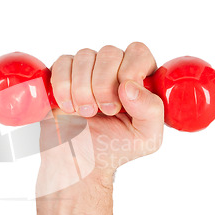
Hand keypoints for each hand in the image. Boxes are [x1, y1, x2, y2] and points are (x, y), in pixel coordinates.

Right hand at [37, 42, 163, 194]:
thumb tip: (130, 86)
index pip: (138, 53)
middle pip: (110, 52)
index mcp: (139, 79)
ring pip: (85, 56)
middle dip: (103, 85)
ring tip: (85, 113)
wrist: (79, 162)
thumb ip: (151, 111)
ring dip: (83, 89)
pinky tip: (67, 107)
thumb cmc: (115, 148)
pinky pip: (63, 63)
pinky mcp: (63, 75)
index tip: (121, 102)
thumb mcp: (146, 137)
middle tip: (103, 112)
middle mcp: (114, 69)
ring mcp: (88, 70)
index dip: (129, 71)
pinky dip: (63, 85)